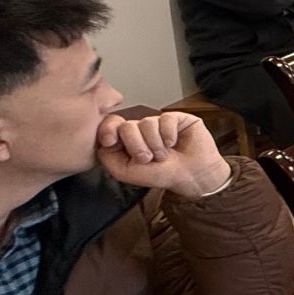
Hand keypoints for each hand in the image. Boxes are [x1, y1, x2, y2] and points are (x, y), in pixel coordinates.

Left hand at [96, 111, 230, 199]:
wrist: (190, 176)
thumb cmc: (160, 175)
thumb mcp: (125, 172)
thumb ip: (107, 157)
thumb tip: (102, 141)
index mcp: (127, 140)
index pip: (111, 125)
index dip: (108, 130)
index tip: (109, 141)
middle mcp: (141, 129)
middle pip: (127, 125)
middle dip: (137, 146)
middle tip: (147, 158)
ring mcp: (159, 122)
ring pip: (147, 123)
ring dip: (155, 144)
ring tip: (163, 155)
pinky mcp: (177, 118)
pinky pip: (166, 119)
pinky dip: (168, 135)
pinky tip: (174, 143)